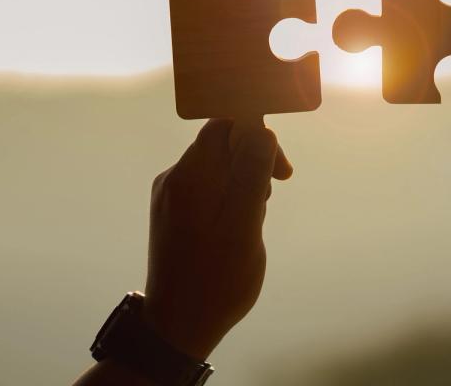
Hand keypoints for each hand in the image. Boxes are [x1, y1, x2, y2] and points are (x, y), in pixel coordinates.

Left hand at [142, 118, 292, 359]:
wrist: (178, 326)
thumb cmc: (216, 279)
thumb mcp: (244, 225)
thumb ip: (252, 174)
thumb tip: (262, 131)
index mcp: (188, 176)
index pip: (223, 124)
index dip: (256, 135)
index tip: (279, 170)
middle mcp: (173, 178)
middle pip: (221, 144)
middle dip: (252, 162)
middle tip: (269, 197)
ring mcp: (171, 196)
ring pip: (217, 168)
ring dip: (242, 183)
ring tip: (251, 220)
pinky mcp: (173, 213)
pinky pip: (207, 188)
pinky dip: (228, 199)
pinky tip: (235, 228)